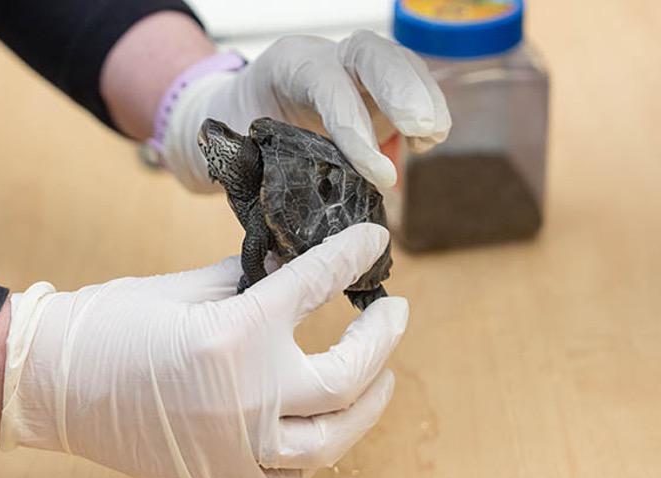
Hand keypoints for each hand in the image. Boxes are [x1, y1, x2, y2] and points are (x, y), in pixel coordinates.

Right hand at [0, 224, 408, 477]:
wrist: (53, 384)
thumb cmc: (112, 325)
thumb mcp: (187, 287)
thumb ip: (251, 277)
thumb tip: (296, 265)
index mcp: (232, 335)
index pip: (314, 285)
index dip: (349, 257)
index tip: (374, 243)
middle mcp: (245, 398)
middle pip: (347, 375)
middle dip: (382, 339)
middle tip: (395, 313)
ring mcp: (238, 448)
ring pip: (334, 438)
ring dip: (368, 403)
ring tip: (381, 376)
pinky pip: (292, 476)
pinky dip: (317, 449)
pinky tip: (324, 426)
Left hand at [163, 30, 450, 191]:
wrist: (244, 106)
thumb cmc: (241, 131)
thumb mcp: (237, 145)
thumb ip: (257, 170)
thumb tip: (282, 232)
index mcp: (288, 67)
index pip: (328, 87)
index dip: (356, 129)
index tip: (379, 176)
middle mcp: (327, 58)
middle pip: (372, 53)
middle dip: (402, 89)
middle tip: (423, 129)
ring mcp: (356, 68)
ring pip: (399, 63)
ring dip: (424, 99)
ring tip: (432, 138)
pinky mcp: (378, 85)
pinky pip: (411, 83)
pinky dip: (427, 109)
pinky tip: (427, 141)